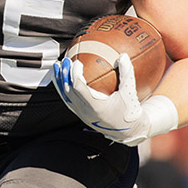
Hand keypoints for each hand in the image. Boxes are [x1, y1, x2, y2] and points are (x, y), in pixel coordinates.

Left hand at [52, 53, 177, 145]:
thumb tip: (123, 56)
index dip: (75, 74)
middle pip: (68, 91)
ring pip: (65, 96)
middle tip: (65, 60)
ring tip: (57, 66)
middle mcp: (85, 112)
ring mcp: (81, 114)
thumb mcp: (130, 93)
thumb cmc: (129, 112)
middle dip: (65, 74)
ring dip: (60, 80)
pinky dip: (62, 88)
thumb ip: (126, 74)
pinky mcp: (80, 114)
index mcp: (96, 107)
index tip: (77, 62)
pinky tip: (61, 78)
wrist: (128, 131)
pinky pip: (67, 100)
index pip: (79, 88)